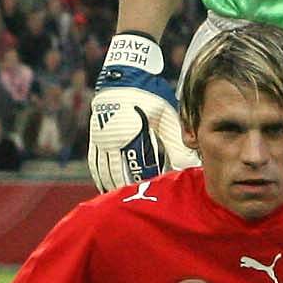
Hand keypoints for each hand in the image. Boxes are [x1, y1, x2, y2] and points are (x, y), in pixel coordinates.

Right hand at [85, 33, 186, 189]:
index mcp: (135, 135)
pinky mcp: (95, 138)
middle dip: (135, 191)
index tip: (162, 196)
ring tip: (127, 203)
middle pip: (124, 175)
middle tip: (145, 206)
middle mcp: (116, 140)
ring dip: (117, 188)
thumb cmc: (151, 96)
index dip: (154, 184)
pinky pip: (96, 164)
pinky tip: (108, 189)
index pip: (145, 168)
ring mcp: (103, 140)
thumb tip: (187, 164)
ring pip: (107, 173)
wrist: (124, 76)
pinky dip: (102, 178)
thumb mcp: (166, 115)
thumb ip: (175, 140)